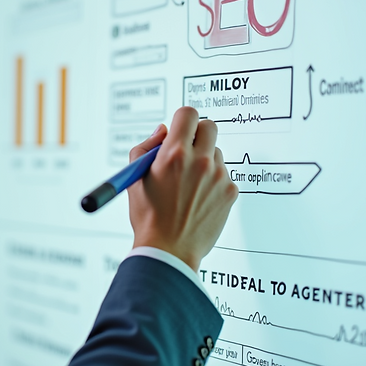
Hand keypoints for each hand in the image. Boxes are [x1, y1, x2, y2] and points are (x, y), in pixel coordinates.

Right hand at [127, 107, 237, 270]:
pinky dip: (213, 182)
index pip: (188, 114)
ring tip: (188, 185)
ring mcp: (218, 177)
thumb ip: (146, 147)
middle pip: (209, 126)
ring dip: (205, 160)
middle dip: (197, 134)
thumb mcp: (135, 177)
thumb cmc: (150, 217)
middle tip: (186, 151)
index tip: (179, 129)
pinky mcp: (230, 192)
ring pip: (216, 153)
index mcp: (174, 154)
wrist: (169, 250)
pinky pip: (224, 175)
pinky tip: (198, 198)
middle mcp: (200, 162)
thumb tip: (162, 132)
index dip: (182, 120)